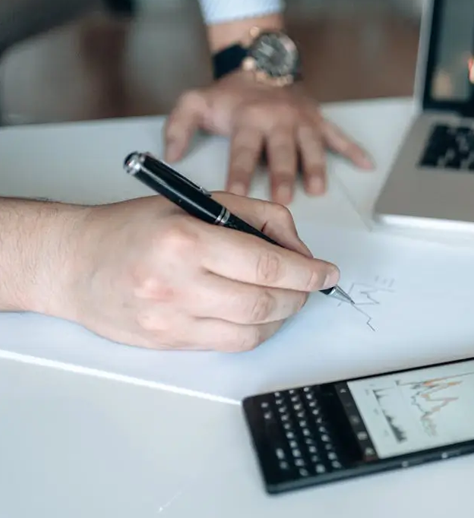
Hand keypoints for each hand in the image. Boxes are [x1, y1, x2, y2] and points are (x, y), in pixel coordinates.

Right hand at [58, 193, 337, 350]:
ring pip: (251, 332)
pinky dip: (253, 331)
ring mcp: (169, 319)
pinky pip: (227, 345)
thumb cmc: (132, 228)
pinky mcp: (165, 342)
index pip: (267, 264)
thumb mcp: (195, 202)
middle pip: (265, 303)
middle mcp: (176, 284)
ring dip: (281, 317)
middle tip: (309, 284)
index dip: (307, 272)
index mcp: (186, 241)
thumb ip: (255, 217)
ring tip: (284, 298)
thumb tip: (299, 249)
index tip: (327, 272)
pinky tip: (256, 314)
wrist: (72, 262)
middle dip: (300, 295)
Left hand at [163, 72, 373, 203]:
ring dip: (315, 168)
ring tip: (317, 189)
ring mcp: (301, 122)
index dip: (240, 172)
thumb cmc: (231, 93)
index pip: (243, 151)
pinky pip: (339, 137)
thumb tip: (170, 154)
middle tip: (284, 199)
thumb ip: (178, 126)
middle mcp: (277, 120)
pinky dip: (354, 150)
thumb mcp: (195, 102)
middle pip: (281, 152)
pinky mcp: (318, 122)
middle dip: (283, 175)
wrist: (261, 64)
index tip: (237, 192)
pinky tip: (366, 165)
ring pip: (311, 147)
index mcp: (248, 120)